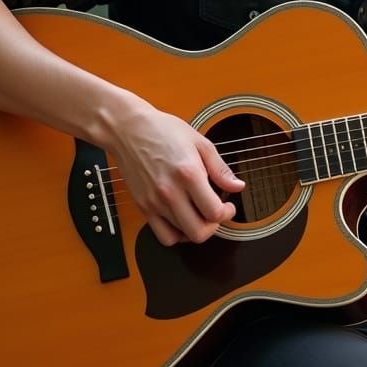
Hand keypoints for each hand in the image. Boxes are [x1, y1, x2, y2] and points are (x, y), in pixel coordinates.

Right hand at [105, 101, 244, 246]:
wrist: (128, 129)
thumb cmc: (163, 131)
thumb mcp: (199, 143)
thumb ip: (220, 169)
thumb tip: (237, 186)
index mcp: (188, 174)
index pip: (214, 212)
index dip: (227, 213)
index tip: (227, 206)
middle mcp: (170, 192)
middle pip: (199, 232)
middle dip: (214, 226)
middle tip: (215, 213)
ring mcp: (155, 202)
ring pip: (182, 236)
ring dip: (196, 228)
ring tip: (198, 213)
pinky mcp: (143, 207)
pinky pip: (163, 236)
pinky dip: (176, 235)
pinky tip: (182, 220)